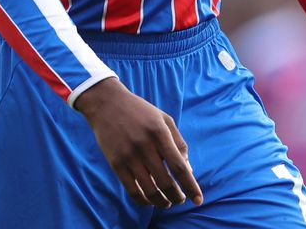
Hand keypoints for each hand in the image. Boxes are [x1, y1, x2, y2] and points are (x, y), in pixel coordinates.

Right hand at [73, 78, 203, 208]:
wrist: (106, 103)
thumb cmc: (140, 111)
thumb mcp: (164, 119)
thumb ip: (179, 143)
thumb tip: (189, 171)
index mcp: (159, 132)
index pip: (179, 167)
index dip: (191, 186)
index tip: (198, 200)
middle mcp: (144, 145)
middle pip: (165, 182)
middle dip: (177, 197)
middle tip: (180, 200)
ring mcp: (128, 156)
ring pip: (149, 190)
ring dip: (162, 202)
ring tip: (167, 202)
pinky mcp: (116, 163)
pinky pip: (132, 190)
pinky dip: (144, 201)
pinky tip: (150, 201)